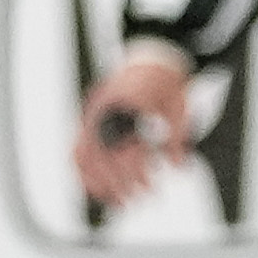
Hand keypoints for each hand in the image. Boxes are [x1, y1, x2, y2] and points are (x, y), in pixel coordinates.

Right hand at [73, 42, 198, 209]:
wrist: (152, 56)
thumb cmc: (166, 81)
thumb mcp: (179, 107)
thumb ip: (177, 137)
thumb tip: (178, 168)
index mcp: (128, 100)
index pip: (125, 143)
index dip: (135, 169)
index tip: (149, 186)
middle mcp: (105, 106)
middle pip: (103, 153)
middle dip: (118, 181)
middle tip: (137, 199)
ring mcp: (93, 111)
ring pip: (83, 153)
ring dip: (97, 181)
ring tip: (117, 200)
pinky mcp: (90, 117)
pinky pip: (77, 148)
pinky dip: (84, 172)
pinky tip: (97, 188)